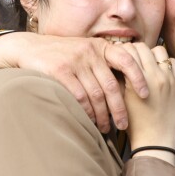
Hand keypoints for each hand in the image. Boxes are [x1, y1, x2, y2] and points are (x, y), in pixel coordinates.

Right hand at [0, 32, 149, 132]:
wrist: (29, 48)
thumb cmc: (61, 55)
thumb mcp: (85, 52)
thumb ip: (102, 64)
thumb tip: (126, 86)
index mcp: (100, 47)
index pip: (127, 59)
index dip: (138, 77)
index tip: (145, 95)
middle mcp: (90, 52)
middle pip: (111, 85)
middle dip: (120, 108)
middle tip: (124, 125)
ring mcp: (75, 61)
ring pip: (96, 94)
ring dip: (102, 115)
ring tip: (106, 128)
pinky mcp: (60, 71)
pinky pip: (79, 96)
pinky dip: (86, 111)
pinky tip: (90, 121)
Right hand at [121, 44, 174, 163]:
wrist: (155, 141)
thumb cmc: (134, 123)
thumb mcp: (121, 99)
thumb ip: (119, 78)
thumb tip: (116, 61)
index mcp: (139, 79)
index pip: (129, 51)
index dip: (122, 51)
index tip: (119, 56)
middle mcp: (156, 75)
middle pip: (143, 47)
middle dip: (135, 50)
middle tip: (131, 58)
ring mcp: (169, 79)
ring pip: (159, 51)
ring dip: (151, 55)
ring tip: (146, 64)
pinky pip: (173, 63)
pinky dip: (165, 63)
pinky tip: (158, 71)